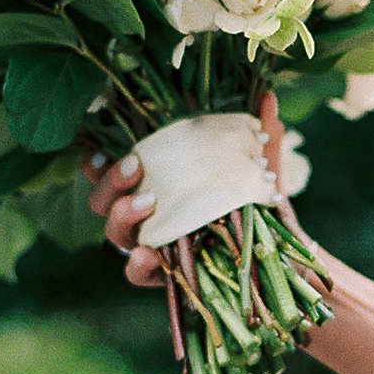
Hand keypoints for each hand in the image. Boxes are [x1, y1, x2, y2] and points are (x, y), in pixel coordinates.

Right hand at [85, 97, 308, 291]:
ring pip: (114, 233)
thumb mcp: (261, 170)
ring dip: (122, 215)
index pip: (111, 172)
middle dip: (111, 181)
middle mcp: (145, 215)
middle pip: (103, 200)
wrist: (277, 257)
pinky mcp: (163, 276)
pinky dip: (137, 265)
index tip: (102, 149)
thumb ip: (261, 137)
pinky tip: (147, 254)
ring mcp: (151, 245)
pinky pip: (137, 274)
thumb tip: (269, 98)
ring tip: (147, 202)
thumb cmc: (258, 206)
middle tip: (135, 165)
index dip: (96, 163)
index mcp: (155, 183)